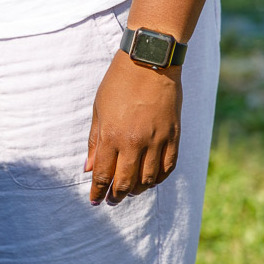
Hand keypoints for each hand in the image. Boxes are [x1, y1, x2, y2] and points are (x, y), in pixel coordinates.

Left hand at [86, 52, 182, 204]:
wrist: (149, 62)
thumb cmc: (118, 84)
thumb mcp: (98, 112)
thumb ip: (95, 143)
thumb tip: (89, 169)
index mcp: (112, 136)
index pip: (103, 174)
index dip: (98, 191)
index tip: (95, 200)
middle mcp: (135, 142)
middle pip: (125, 181)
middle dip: (116, 196)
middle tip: (111, 201)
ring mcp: (157, 139)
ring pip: (149, 178)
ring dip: (138, 189)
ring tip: (130, 191)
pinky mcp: (174, 134)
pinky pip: (169, 166)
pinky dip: (160, 178)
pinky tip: (152, 180)